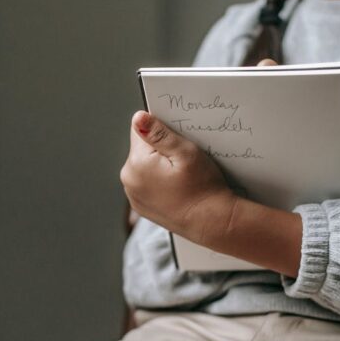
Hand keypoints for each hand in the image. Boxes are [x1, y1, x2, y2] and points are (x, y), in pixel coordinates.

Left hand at [120, 111, 235, 243]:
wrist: (211, 223)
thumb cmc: (202, 189)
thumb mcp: (185, 153)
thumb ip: (159, 133)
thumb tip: (138, 117)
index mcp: (136, 164)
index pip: (140, 130)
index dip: (160, 131)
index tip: (176, 142)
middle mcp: (128, 180)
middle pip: (141, 149)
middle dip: (159, 150)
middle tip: (182, 161)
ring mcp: (133, 195)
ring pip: (144, 166)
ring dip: (158, 166)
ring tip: (180, 177)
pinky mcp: (140, 205)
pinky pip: (146, 183)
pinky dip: (158, 182)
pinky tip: (175, 188)